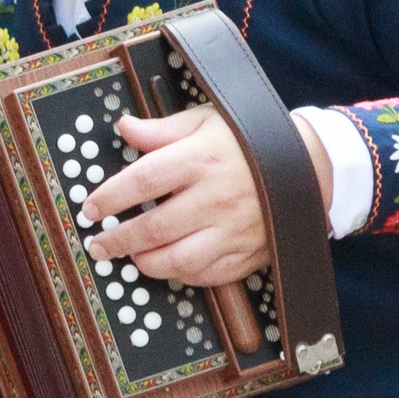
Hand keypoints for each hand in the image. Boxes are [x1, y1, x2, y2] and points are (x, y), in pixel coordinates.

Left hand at [80, 107, 289, 290]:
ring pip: (178, 260)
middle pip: (153, 228)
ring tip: (129, 256)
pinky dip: (181, 275)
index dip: (110, 197)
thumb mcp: (206, 122)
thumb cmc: (248, 142)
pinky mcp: (248, 253)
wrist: (308, 165)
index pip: (143, 180)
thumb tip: (124, 127)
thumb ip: (162, 130)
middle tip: (98, 244)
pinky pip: (207, 275)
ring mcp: (234, 230)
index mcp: (201, 160)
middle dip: (117, 240)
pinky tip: (166, 264)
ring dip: (145, 263)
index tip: (90, 208)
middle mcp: (216, 198)